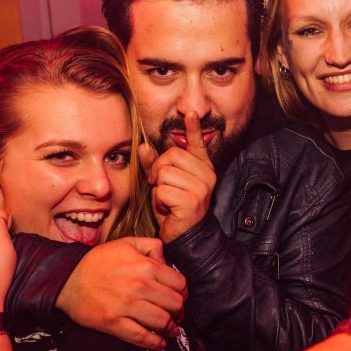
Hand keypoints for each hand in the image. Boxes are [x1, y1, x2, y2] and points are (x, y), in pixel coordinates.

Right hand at [56, 237, 187, 349]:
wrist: (67, 280)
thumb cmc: (98, 262)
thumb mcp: (125, 244)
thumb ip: (151, 246)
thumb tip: (166, 260)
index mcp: (145, 266)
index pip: (179, 283)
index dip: (182, 292)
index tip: (180, 296)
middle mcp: (139, 286)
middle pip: (174, 304)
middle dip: (179, 310)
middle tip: (177, 314)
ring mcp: (126, 306)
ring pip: (162, 321)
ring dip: (170, 327)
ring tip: (171, 329)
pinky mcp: (113, 323)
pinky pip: (141, 336)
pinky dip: (154, 343)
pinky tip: (160, 343)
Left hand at [138, 111, 216, 243]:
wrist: (186, 237)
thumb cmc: (175, 209)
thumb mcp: (164, 183)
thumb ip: (155, 165)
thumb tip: (144, 147)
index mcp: (203, 168)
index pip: (197, 144)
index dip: (193, 128)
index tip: (190, 113)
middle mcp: (207, 175)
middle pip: (171, 156)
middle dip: (158, 170)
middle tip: (161, 186)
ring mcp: (201, 188)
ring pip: (164, 173)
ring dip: (158, 188)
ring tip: (166, 200)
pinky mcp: (192, 201)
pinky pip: (162, 190)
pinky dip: (159, 200)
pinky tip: (167, 209)